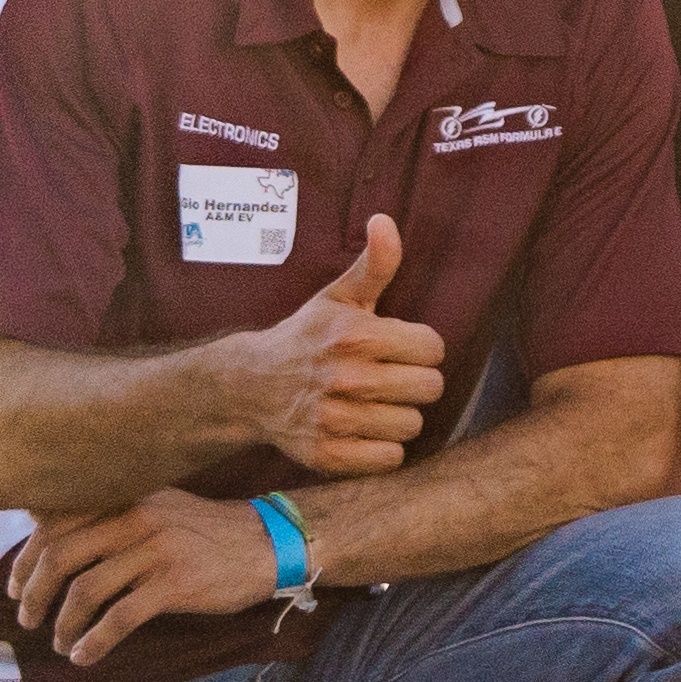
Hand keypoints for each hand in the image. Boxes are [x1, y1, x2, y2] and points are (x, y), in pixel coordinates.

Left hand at [5, 490, 286, 664]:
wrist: (270, 542)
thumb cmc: (208, 531)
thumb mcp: (158, 507)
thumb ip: (111, 514)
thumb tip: (47, 531)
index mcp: (126, 498)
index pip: (54, 524)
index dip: (26, 560)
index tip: (16, 587)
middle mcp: (136, 518)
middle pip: (60, 557)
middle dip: (34, 595)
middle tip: (27, 619)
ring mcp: (156, 551)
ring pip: (84, 592)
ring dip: (62, 625)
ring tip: (60, 642)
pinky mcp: (175, 584)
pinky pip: (118, 619)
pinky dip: (93, 642)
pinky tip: (85, 655)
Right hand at [219, 214, 441, 477]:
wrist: (247, 387)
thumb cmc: (306, 336)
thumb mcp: (339, 296)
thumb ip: (375, 263)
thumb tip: (385, 221)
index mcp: (353, 336)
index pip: (433, 348)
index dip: (420, 348)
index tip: (398, 348)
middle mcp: (343, 378)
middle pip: (429, 388)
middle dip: (414, 382)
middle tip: (389, 377)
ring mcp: (332, 420)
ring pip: (411, 425)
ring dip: (399, 415)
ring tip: (375, 403)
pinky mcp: (324, 455)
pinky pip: (388, 460)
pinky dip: (382, 449)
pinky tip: (365, 431)